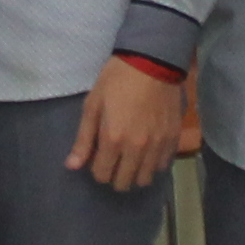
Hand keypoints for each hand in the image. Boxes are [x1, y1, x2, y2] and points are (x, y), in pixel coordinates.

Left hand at [67, 60, 184, 191]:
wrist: (152, 62)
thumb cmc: (116, 80)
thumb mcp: (93, 105)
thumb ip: (83, 139)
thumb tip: (72, 166)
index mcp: (113, 140)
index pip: (102, 175)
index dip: (96, 170)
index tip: (98, 158)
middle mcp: (136, 149)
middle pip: (124, 183)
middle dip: (115, 176)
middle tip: (113, 161)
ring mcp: (157, 145)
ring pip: (145, 179)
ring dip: (135, 173)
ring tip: (131, 159)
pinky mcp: (173, 139)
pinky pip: (163, 165)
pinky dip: (154, 164)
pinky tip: (148, 151)